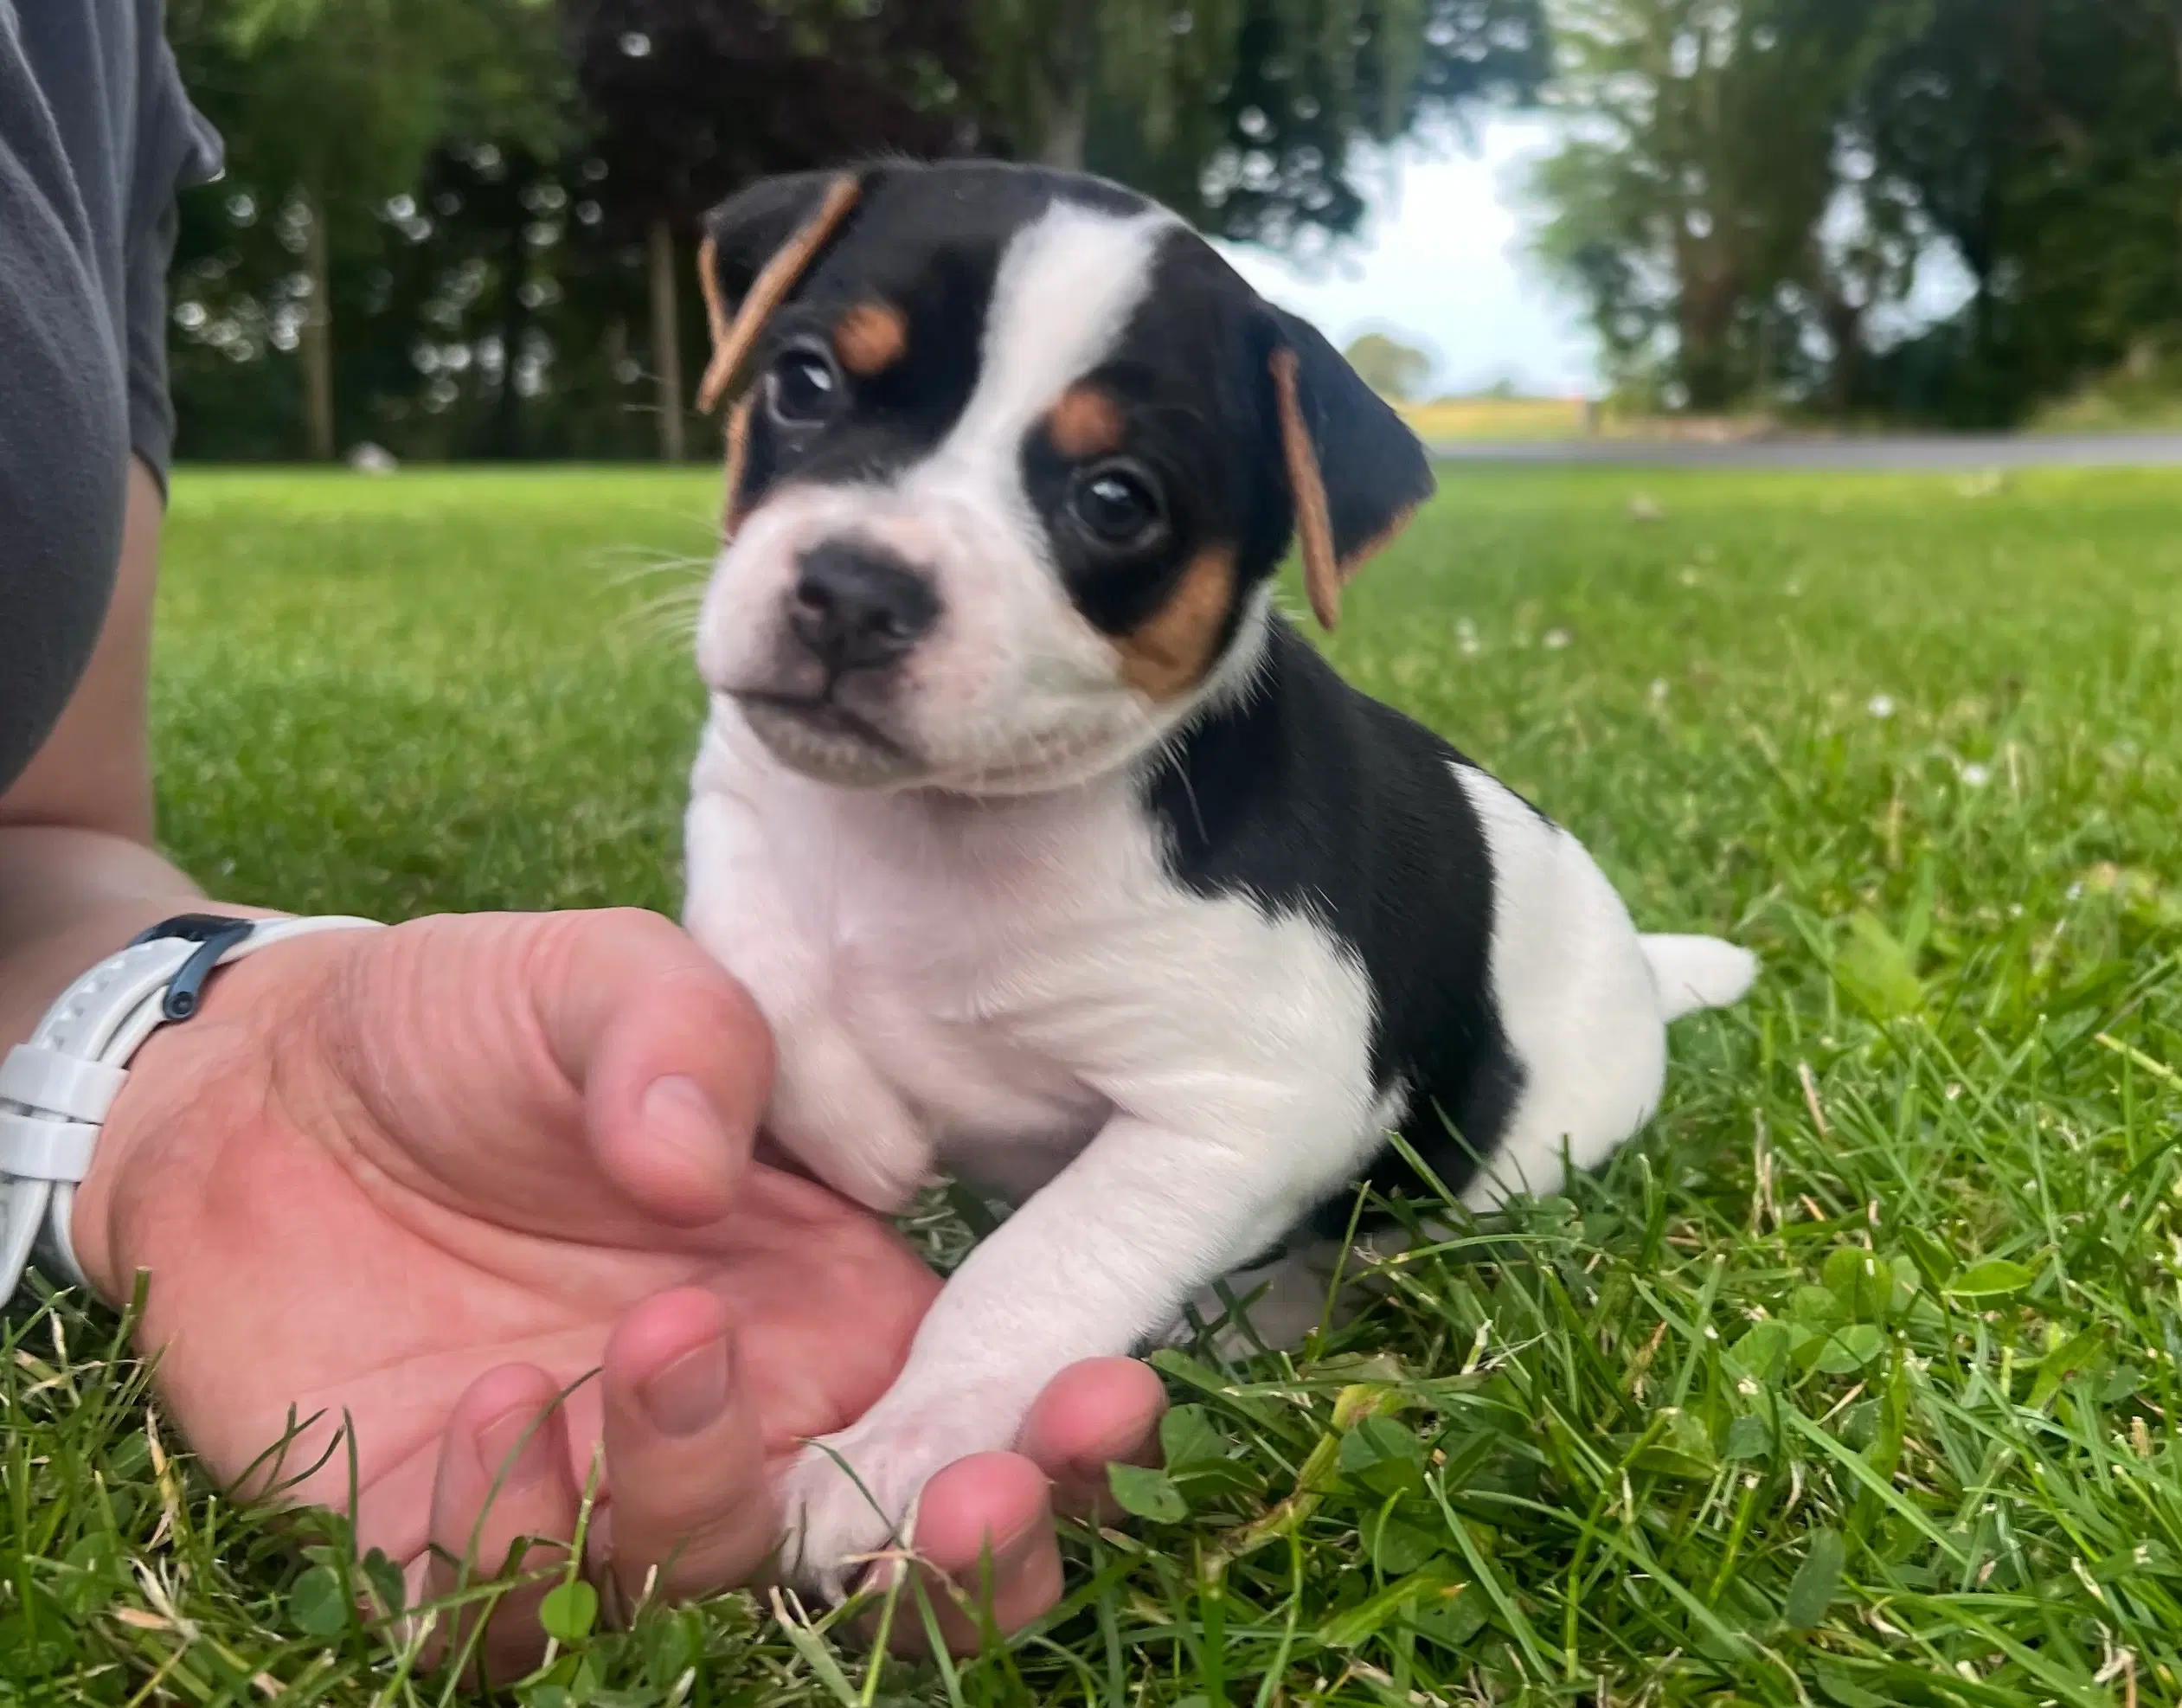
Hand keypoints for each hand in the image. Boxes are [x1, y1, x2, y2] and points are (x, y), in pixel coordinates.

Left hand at [68, 909, 1164, 1672]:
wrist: (257, 1088)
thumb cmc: (471, 1024)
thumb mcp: (591, 976)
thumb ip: (678, 1032)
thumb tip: (697, 1169)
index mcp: (829, 1297)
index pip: (979, 1400)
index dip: (1055, 1428)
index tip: (1106, 1395)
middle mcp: (740, 1414)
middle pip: (888, 1557)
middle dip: (959, 1567)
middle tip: (972, 1502)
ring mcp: (598, 1485)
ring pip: (711, 1584)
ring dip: (714, 1494)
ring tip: (663, 1333)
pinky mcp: (446, 1537)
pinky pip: (513, 1606)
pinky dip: (529, 1536)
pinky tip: (503, 1404)